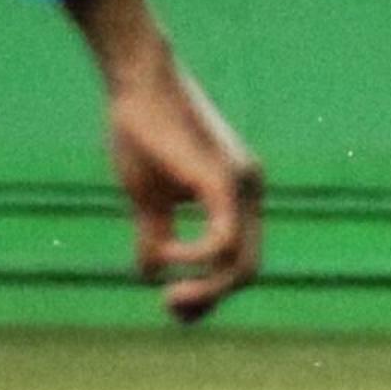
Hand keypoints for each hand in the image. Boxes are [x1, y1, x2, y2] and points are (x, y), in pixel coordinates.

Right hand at [63, 0, 264, 323]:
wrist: (139, 82)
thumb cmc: (141, 131)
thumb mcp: (149, 197)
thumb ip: (155, 234)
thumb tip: (150, 273)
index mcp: (238, 198)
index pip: (240, 261)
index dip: (210, 292)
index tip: (171, 302)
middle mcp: (251, 193)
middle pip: (248, 271)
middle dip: (211, 300)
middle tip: (172, 308)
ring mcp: (242, 186)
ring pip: (242, 264)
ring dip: (205, 290)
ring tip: (169, 295)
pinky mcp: (222, 179)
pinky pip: (223, 239)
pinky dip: (195, 258)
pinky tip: (167, 253)